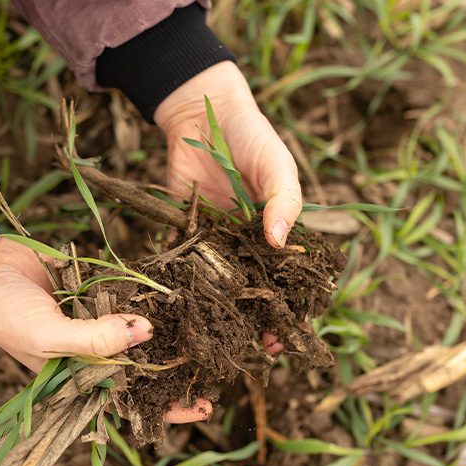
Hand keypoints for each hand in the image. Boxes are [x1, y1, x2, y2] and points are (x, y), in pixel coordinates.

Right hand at [0, 207, 207, 422]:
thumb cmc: (3, 315)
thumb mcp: (48, 337)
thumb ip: (95, 340)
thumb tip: (146, 332)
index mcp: (77, 375)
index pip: (128, 399)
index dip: (165, 406)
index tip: (205, 405)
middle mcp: (90, 350)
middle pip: (141, 361)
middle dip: (175, 362)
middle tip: (218, 359)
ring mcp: (92, 316)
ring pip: (137, 325)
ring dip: (166, 325)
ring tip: (206, 326)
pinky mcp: (92, 286)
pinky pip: (125, 291)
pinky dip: (144, 291)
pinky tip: (174, 290)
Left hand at [153, 62, 298, 419]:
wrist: (202, 111)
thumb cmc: (251, 136)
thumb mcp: (276, 165)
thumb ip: (283, 201)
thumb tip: (280, 243)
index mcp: (278, 235)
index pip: (290, 285)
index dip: (289, 316)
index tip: (282, 341)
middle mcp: (248, 245)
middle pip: (253, 296)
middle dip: (251, 327)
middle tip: (244, 354)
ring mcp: (216, 241)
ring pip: (218, 287)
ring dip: (216, 315)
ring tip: (211, 343)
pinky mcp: (185, 232)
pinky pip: (183, 263)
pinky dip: (180, 285)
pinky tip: (175, 310)